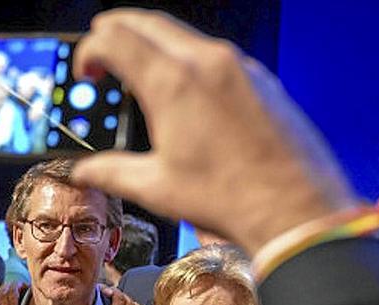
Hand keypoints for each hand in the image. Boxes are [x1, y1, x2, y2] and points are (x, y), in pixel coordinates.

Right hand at [70, 9, 357, 255]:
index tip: (86, 71)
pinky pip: (213, 53)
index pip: (115, 38)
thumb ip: (111, 172)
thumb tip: (82, 173)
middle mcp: (207, 62)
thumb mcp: (157, 188)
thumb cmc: (231, 199)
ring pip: (183, 34)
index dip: (90, 49)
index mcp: (173, 84)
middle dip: (115, 29)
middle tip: (100, 46)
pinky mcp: (260, 79)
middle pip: (148, 22)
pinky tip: (182, 87)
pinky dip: (185, 57)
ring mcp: (239, 67)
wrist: (296, 209)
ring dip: (152, 41)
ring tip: (137, 66)